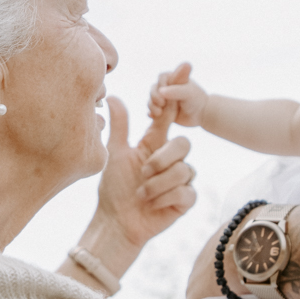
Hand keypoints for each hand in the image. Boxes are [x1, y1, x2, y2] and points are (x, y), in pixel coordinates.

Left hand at [68, 95, 195, 287]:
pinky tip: (150, 205)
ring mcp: (181, 180)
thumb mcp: (115, 154)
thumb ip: (119, 126)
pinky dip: (163, 199)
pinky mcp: (185, 200)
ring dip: (156, 184)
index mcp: (156, 144)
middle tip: (142, 173)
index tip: (180, 76)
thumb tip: (113, 96)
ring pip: (183, 170)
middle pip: (184, 143)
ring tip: (141, 194)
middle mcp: (171, 159)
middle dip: (161, 159)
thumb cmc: (114, 189)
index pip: (170, 117)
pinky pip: (185, 192)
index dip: (175, 100)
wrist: (117, 222)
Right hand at [148, 62, 209, 127]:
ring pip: (151, 100)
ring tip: (159, 113)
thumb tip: (160, 91)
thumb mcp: (188, 93)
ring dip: (152, 106)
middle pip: (154, 89)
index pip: (161, 78)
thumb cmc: (197, 100)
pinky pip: (152, 111)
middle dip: (154, 97)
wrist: (202, 115)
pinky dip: (152, 113)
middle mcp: (167, 88)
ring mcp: (164, 99)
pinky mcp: (163, 110)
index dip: (161, 85)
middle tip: (162, 104)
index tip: (164, 94)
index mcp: (174, 78)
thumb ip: (175, 90)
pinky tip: (154, 117)